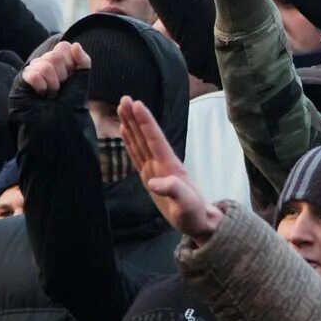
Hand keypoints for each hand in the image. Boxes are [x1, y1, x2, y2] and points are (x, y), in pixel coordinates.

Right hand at [21, 42, 89, 97]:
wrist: (60, 122)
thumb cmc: (70, 102)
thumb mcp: (82, 79)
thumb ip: (82, 60)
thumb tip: (75, 45)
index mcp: (59, 61)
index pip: (63, 46)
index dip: (71, 63)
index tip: (71, 78)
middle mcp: (45, 62)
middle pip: (54, 55)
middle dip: (62, 76)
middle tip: (59, 89)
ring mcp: (32, 70)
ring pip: (44, 64)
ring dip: (52, 84)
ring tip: (50, 94)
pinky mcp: (21, 80)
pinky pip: (33, 74)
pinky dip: (41, 86)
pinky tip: (40, 94)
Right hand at [119, 96, 222, 242]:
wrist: (198, 222)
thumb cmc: (194, 214)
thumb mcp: (185, 204)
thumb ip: (173, 191)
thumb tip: (154, 182)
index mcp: (169, 166)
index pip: (155, 139)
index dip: (146, 122)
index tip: (136, 104)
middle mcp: (161, 163)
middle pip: (145, 136)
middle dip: (135, 117)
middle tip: (124, 98)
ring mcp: (156, 169)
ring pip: (140, 142)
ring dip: (131, 125)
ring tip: (122, 109)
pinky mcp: (151, 177)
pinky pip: (138, 155)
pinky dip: (131, 142)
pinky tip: (126, 132)